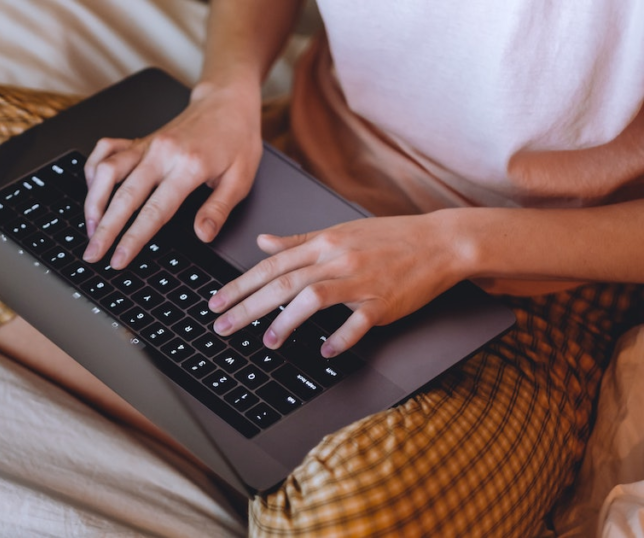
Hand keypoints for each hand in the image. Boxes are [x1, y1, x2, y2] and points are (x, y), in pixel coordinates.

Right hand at [82, 82, 262, 268]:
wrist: (227, 101)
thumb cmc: (236, 138)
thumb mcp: (241, 178)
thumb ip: (219, 209)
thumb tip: (203, 235)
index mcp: (189, 166)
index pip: (154, 211)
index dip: (133, 238)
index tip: (119, 259)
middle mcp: (162, 153)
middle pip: (123, 195)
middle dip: (104, 229)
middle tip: (92, 254)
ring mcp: (146, 144)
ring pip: (105, 171)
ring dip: (93, 202)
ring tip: (90, 228)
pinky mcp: (139, 140)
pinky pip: (105, 151)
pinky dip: (93, 170)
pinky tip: (93, 192)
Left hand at [209, 211, 468, 356]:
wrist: (439, 242)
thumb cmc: (388, 238)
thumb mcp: (339, 232)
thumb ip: (298, 241)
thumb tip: (262, 241)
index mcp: (323, 243)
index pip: (271, 265)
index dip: (240, 284)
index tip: (216, 302)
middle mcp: (337, 259)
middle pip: (283, 283)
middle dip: (248, 306)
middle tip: (222, 326)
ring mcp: (361, 280)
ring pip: (314, 298)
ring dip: (287, 320)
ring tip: (268, 341)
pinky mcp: (384, 302)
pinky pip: (358, 321)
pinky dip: (340, 336)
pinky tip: (324, 350)